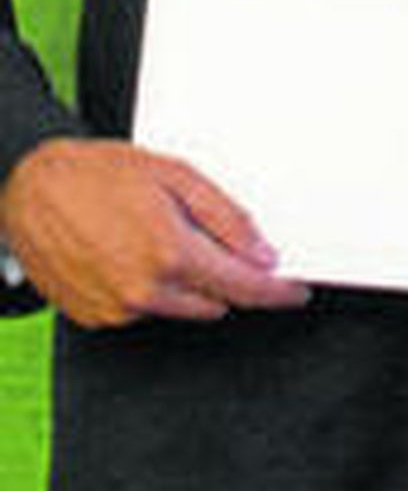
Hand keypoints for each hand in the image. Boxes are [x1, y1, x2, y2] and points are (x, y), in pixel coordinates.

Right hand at [0, 138, 311, 328]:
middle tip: (209, 240)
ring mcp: (117, 309)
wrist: (30, 188)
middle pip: (216, 301)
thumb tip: (262, 253)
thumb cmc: (97, 174)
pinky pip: (144, 311)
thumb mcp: (176, 176)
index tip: (295, 291)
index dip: (276, 291)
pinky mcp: (96, 317)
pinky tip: (129, 252)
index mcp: (169, 252)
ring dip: (186, 282)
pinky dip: (150, 289)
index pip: (243, 287)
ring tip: (156, 236)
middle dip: (226, 276)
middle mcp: (144, 290)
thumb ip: (226, 217)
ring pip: (182, 308)